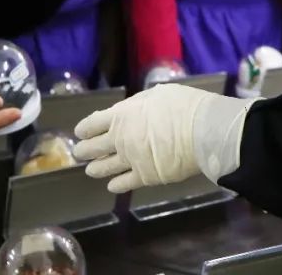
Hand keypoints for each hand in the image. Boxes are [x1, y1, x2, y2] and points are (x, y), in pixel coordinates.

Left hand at [74, 83, 255, 192]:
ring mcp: (131, 160)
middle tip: (79, 152)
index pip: (93, 123)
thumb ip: (138, 105)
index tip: (79, 132)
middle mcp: (120, 139)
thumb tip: (130, 110)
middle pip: (94, 147)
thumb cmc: (182, 106)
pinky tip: (112, 186)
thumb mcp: (156, 95)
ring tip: (90, 170)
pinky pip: (125, 183)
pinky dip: (116, 185)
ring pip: (105, 167)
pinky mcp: (145, 177)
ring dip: (95, 169)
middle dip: (84, 150)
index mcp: (121, 115)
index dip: (84, 129)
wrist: (201, 131)